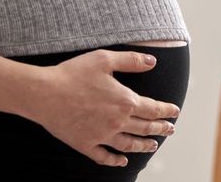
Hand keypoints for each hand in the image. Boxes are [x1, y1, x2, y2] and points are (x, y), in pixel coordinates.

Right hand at [25, 49, 180, 166]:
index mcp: (125, 101)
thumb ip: (131, 60)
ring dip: (144, 146)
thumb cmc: (73, 73)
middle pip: (145, 128)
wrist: (44, 93)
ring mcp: (102, 136)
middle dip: (161, 128)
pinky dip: (116, 160)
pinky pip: (105, 156)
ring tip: (153, 146)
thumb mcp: (104, 59)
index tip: (175, 111)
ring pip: (130, 145)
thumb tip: (153, 61)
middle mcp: (118, 122)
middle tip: (170, 129)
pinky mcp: (86, 144)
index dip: (166, 110)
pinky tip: (123, 161)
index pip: (153, 108)